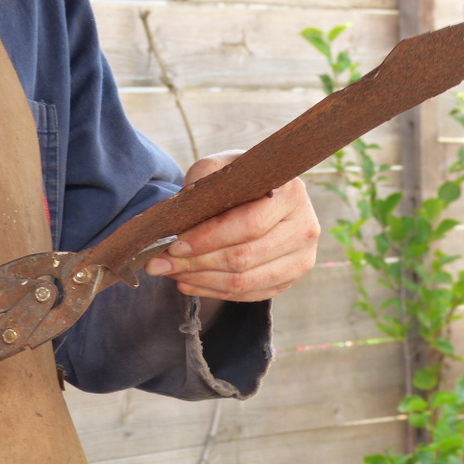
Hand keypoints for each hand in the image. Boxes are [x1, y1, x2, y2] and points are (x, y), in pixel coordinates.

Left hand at [146, 150, 319, 302]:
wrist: (262, 196)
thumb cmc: (238, 182)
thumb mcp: (219, 168)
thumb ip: (201, 183)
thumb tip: (176, 219)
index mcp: (291, 193)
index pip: (248, 224)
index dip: (208, 238)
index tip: (175, 243)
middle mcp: (304, 227)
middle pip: (244, 257)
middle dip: (196, 262)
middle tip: (159, 263)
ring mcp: (301, 258)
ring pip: (244, 282)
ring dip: (201, 280)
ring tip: (171, 273)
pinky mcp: (289, 280)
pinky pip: (247, 295)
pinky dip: (213, 291)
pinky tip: (188, 282)